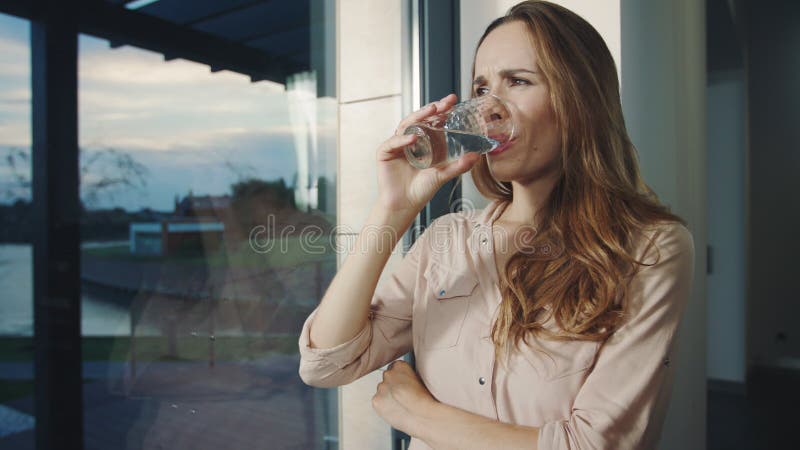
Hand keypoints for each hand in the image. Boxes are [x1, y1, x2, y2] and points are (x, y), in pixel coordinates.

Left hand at [372, 360, 436, 435]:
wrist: (422, 414)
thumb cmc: (424, 400)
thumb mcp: (419, 380)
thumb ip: (407, 377)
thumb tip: (402, 382)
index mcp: (400, 365)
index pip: (394, 368)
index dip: (399, 379)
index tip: (403, 386)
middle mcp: (388, 373)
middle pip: (386, 379)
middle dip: (392, 387)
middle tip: (401, 397)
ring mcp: (381, 387)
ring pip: (381, 391)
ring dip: (387, 397)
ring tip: (400, 406)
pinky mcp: (376, 400)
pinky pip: (377, 402)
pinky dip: (384, 407)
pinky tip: (395, 410)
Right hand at [375, 94, 480, 213]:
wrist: (404, 205)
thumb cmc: (422, 190)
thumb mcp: (443, 175)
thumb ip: (459, 165)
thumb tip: (476, 156)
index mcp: (425, 141)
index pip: (433, 120)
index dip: (442, 110)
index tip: (453, 101)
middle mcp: (410, 139)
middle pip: (420, 118)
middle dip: (432, 108)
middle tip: (445, 103)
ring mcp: (397, 144)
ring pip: (406, 125)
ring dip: (419, 116)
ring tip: (431, 111)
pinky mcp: (385, 152)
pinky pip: (394, 141)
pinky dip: (403, 138)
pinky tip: (414, 137)